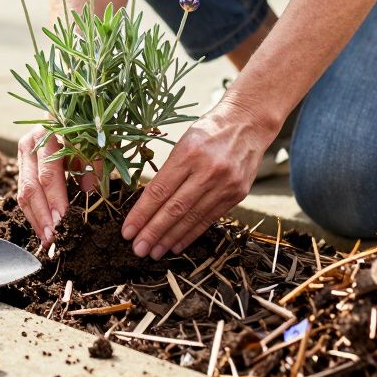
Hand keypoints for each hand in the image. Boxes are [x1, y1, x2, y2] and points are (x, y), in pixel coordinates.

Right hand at [19, 124, 97, 244]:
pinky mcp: (22, 168)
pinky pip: (24, 195)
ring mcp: (22, 157)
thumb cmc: (84, 125)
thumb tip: (89, 190)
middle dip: (42, 216)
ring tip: (47, 240)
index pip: (49, 174)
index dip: (55, 199)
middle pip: (31, 188)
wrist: (65, 110)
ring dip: (35, 220)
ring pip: (23, 194)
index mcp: (46, 135)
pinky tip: (43, 229)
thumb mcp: (93, 139)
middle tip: (53, 238)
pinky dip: (33, 214)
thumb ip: (94, 161)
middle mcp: (29, 145)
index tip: (63, 220)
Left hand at [121, 105, 275, 258]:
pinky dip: (191, 234)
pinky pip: (209, 219)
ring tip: (154, 252)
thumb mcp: (184, 141)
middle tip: (138, 249)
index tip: (127, 231)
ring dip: (170, 238)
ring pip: (192, 218)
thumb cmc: (209, 131)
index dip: (141, 214)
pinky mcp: (237, 194)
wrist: (249, 123)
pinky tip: (177, 245)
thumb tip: (147, 204)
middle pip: (175, 208)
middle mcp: (208, 170)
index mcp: (189, 153)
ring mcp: (225, 184)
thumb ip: (169, 171)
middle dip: (153, 232)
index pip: (159, 191)